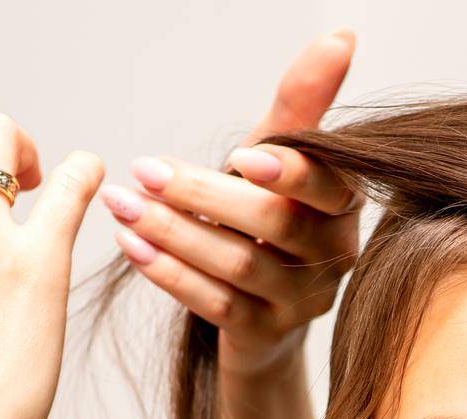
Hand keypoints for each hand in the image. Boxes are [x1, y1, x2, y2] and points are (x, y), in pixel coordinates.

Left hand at [100, 28, 362, 374]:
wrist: (262, 315)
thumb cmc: (265, 221)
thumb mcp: (279, 160)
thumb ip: (302, 106)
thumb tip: (340, 37)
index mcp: (343, 207)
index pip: (327, 187)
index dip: (291, 173)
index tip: (243, 156)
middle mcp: (333, 257)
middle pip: (277, 226)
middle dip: (206, 196)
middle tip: (144, 170)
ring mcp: (302, 302)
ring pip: (242, 267)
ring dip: (175, 233)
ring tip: (123, 206)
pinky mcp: (265, 335)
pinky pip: (217, 307)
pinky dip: (171, 276)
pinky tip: (133, 249)